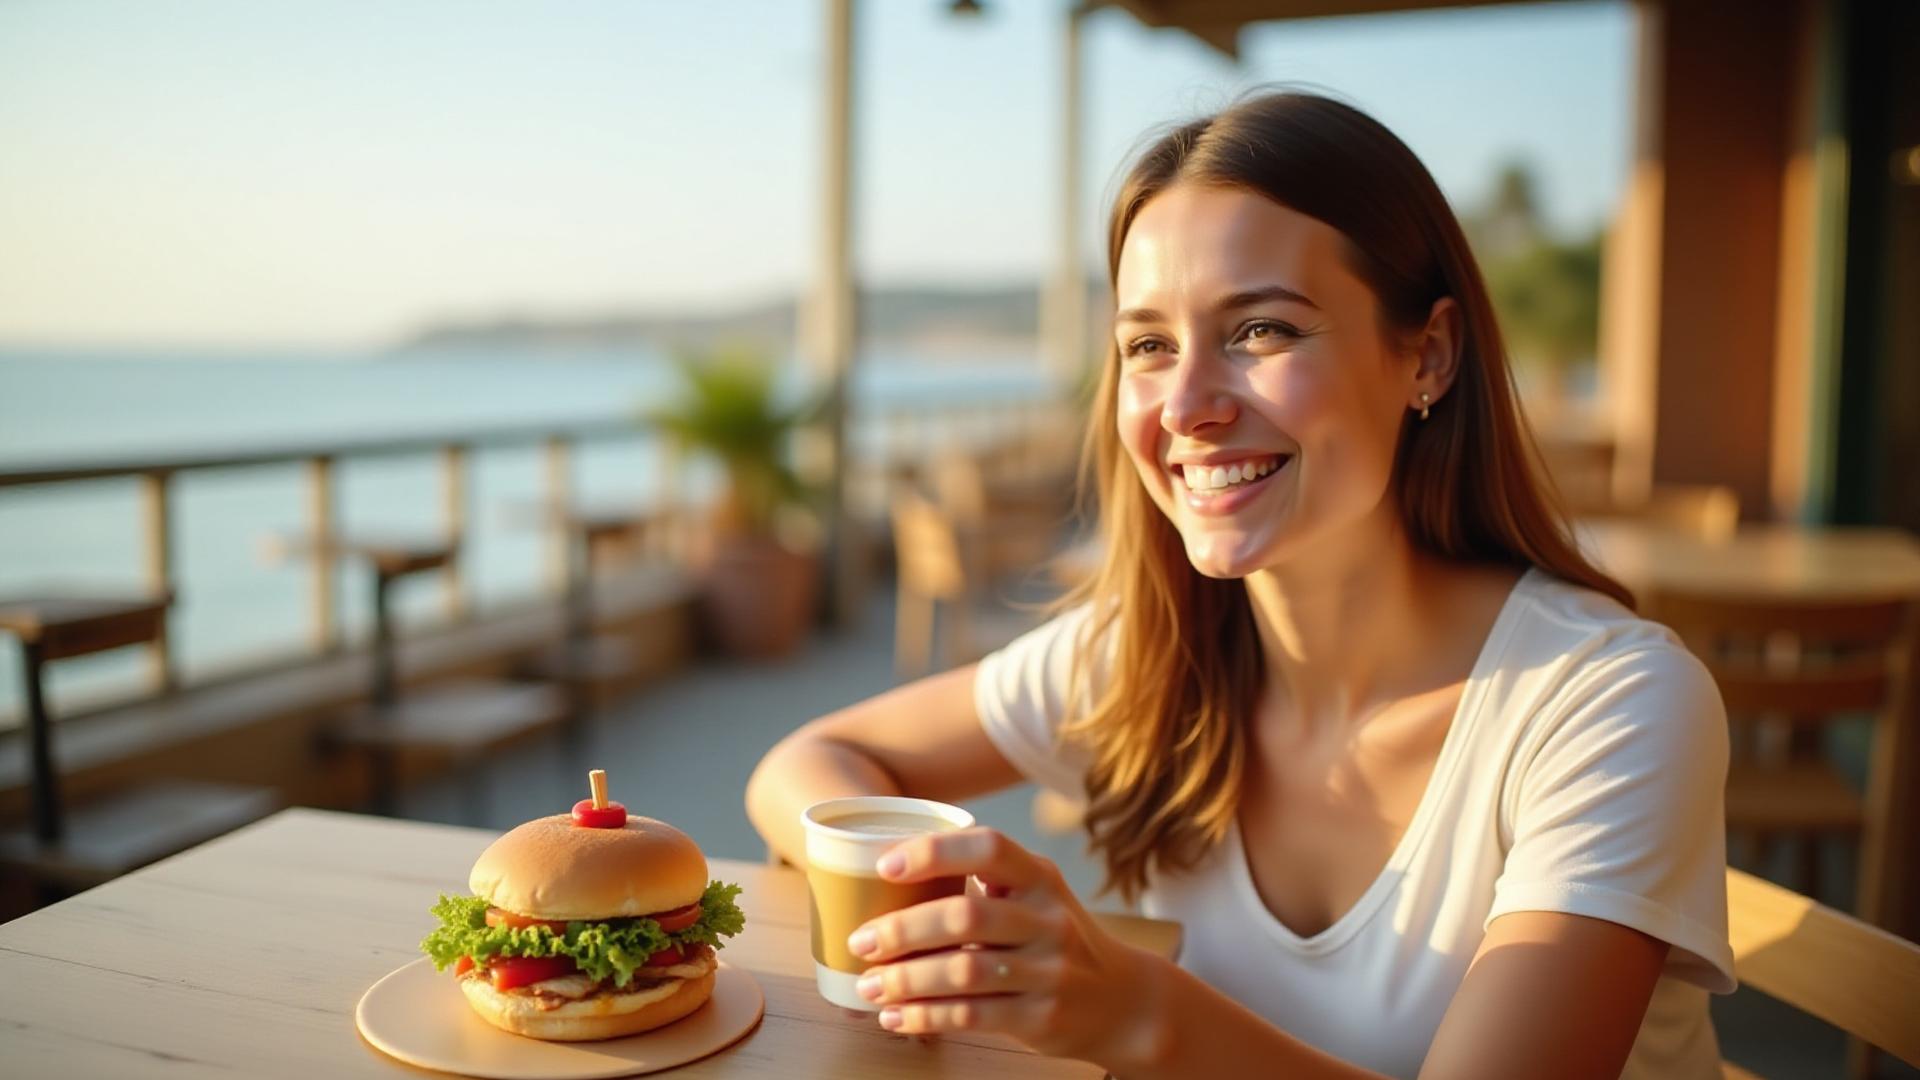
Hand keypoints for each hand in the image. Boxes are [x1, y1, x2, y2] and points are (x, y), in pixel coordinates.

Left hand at [845, 827, 1166, 1069]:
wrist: (1123, 1000)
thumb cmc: (1057, 938)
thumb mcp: (1037, 895)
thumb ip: (985, 880)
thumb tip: (892, 874)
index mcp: (1040, 877)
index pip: (989, 847)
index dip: (934, 852)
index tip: (885, 866)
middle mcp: (1048, 919)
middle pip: (965, 916)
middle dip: (902, 929)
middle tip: (861, 940)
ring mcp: (1048, 971)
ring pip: (962, 972)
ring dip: (905, 979)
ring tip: (869, 984)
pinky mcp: (1040, 1017)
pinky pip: (972, 1016)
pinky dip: (925, 1016)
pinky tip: (895, 1017)